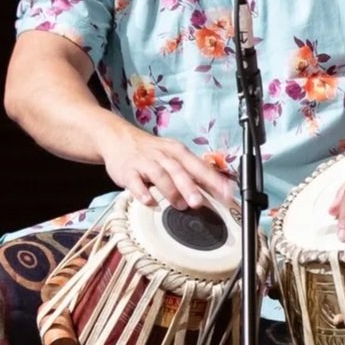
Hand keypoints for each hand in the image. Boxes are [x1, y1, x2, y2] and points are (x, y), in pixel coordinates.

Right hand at [101, 125, 234, 210]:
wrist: (118, 138)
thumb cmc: (151, 152)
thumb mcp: (173, 155)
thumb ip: (190, 172)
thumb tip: (215, 190)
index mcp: (178, 152)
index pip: (199, 166)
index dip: (213, 180)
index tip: (226, 194)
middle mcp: (163, 155)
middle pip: (179, 170)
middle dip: (190, 186)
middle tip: (199, 203)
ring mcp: (145, 162)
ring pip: (160, 175)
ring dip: (170, 191)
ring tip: (180, 206)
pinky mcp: (128, 170)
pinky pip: (135, 181)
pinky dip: (141, 191)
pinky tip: (148, 201)